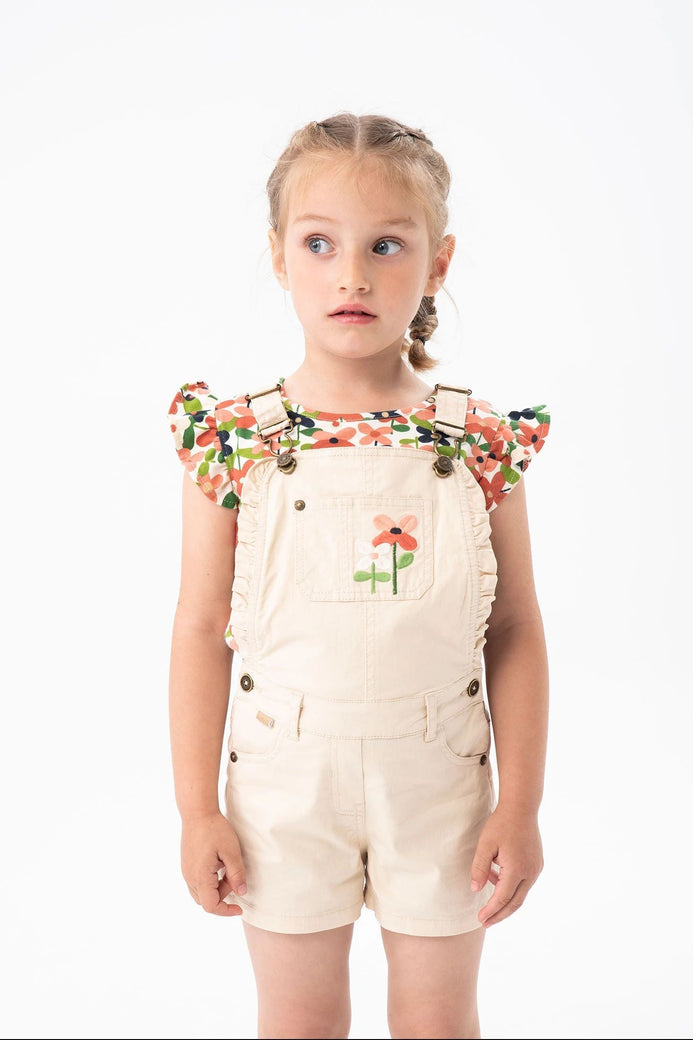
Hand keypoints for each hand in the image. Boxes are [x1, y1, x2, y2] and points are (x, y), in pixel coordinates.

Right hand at [180, 811, 246, 916]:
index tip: (240, 908)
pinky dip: (210, 880)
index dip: (226, 911)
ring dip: (216, 887)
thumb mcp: (231, 851)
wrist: (197, 812)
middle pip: (206, 900)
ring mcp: (187, 870)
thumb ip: (237, 874)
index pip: (211, 906)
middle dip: (223, 895)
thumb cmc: (215, 829)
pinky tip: (219, 864)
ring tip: (227, 868)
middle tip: (234, 876)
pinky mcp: (187, 864)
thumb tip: (241, 893)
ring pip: (201, 892)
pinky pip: (197, 882)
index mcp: (200, 877)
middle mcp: (190, 877)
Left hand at [470, 804, 543, 927]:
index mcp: (517, 870)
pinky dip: (511, 887)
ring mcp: (536, 869)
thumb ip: (479, 868)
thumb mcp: (485, 845)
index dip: (490, 911)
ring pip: (521, 894)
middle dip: (500, 914)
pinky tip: (497, 878)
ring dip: (505, 899)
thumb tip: (475, 890)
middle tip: (486, 922)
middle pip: (515, 903)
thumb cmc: (501, 824)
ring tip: (488, 897)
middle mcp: (530, 873)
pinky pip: (524, 882)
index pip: (502, 898)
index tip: (480, 920)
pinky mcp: (537, 863)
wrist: (521, 807)